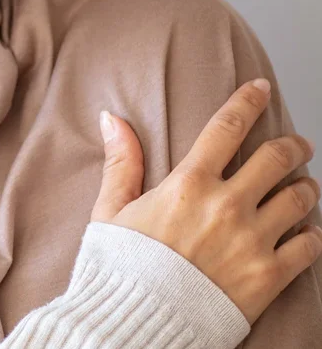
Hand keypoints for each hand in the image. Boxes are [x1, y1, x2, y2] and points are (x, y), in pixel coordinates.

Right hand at [91, 78, 321, 325]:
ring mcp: (252, 241)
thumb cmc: (122, 267)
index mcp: (188, 183)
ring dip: (305, 187)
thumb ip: (121, 161)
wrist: (139, 324)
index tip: (261, 89)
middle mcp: (226, 205)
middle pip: (276, 159)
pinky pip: (308, 247)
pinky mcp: (270, 277)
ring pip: (299, 198)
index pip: (227, 127)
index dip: (248, 102)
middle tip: (297, 144)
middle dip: (292, 146)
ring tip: (304, 186)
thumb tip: (112, 118)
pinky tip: (307, 232)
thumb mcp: (112, 209)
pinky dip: (312, 234)